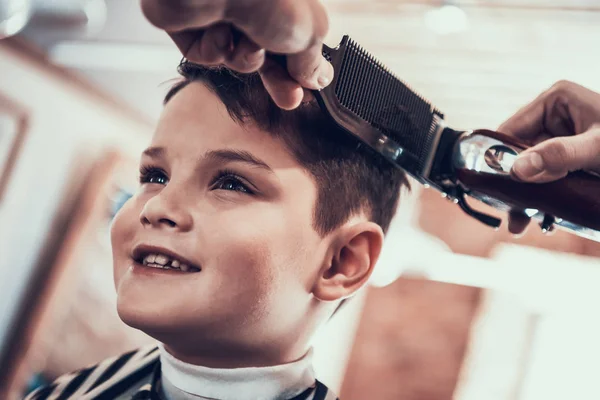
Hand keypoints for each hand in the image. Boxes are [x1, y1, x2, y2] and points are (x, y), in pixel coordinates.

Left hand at [140, 0, 333, 109]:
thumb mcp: (307, 33)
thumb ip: (313, 61)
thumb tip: (319, 80)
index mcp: (284, 1)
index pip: (295, 40)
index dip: (302, 68)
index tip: (308, 90)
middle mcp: (253, 4)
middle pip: (266, 55)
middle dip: (278, 79)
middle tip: (290, 99)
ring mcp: (221, 13)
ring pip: (236, 58)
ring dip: (244, 58)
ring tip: (245, 39)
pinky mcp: (190, 25)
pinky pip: (208, 56)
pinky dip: (215, 51)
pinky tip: (216, 31)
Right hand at [498, 80, 599, 233]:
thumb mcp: (598, 150)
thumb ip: (559, 156)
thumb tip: (517, 170)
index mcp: (555, 100)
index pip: (510, 129)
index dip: (499, 159)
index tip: (496, 189)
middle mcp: (554, 117)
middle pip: (518, 153)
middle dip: (515, 186)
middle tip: (514, 216)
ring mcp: (561, 139)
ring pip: (530, 170)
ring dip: (526, 198)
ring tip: (523, 225)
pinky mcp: (569, 160)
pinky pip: (546, 179)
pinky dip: (542, 198)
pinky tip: (544, 218)